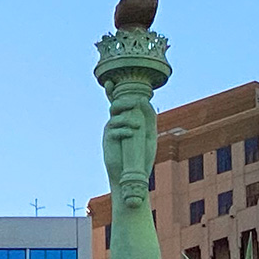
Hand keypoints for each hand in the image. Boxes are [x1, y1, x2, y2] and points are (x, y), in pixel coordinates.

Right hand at [102, 87, 155, 209]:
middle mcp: (116, 123)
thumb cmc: (141, 156)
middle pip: (115, 105)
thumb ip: (149, 117)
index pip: (117, 102)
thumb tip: (143, 100)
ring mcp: (111, 132)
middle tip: (134, 102)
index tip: (110, 82)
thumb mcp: (149, 134)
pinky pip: (114, 130)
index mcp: (124, 119)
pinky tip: (132, 133)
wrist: (132, 176)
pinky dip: (125, 130)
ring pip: (115, 115)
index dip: (111, 91)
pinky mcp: (109, 141)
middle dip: (124, 101)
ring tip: (138, 126)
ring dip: (127, 117)